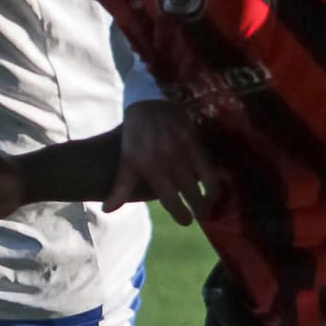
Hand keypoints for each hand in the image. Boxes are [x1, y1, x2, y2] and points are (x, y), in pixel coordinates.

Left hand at [104, 100, 225, 225]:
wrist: (149, 103)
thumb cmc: (135, 136)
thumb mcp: (127, 162)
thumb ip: (120, 188)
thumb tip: (107, 210)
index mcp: (152, 168)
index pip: (170, 200)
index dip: (180, 214)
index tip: (186, 221)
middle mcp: (171, 161)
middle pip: (191, 193)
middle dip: (199, 208)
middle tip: (201, 214)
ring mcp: (186, 150)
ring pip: (207, 180)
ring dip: (211, 195)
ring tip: (211, 202)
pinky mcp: (197, 139)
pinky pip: (211, 163)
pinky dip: (217, 176)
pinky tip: (218, 182)